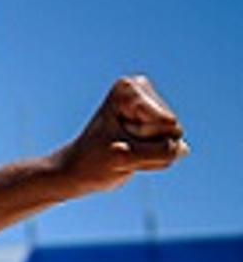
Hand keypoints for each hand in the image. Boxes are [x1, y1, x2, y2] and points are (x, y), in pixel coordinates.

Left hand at [53, 77, 186, 194]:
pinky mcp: (160, 131)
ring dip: (148, 155)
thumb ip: (160, 152)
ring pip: (175, 143)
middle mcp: (145, 94)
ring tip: (124, 151)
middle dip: (146, 146)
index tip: (114, 136)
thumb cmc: (92, 161)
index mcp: (130, 89)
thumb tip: (185, 149)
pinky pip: (173, 153)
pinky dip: (152, 161)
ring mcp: (154, 112)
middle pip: (172, 131)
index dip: (139, 136)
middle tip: (119, 145)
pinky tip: (132, 155)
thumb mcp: (123, 157)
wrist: (78, 172)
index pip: (163, 122)